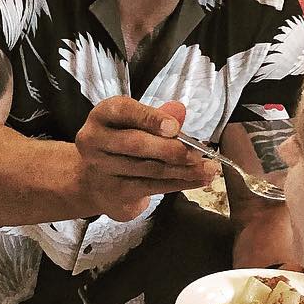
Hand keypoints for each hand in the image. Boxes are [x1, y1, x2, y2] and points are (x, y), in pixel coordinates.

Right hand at [74, 98, 217, 221]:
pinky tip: (199, 180)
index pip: (123, 111)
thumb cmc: (121, 144)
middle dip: (171, 149)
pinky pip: (152, 188)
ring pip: (148, 169)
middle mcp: (95, 141)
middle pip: (135, 144)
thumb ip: (156, 116)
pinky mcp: (114, 193)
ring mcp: (102, 170)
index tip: (175, 127)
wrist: (94, 181)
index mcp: (102, 116)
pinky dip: (180, 183)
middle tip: (199, 153)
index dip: (150, 118)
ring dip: (184, 170)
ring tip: (208, 168)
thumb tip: (179, 110)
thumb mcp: (134, 124)